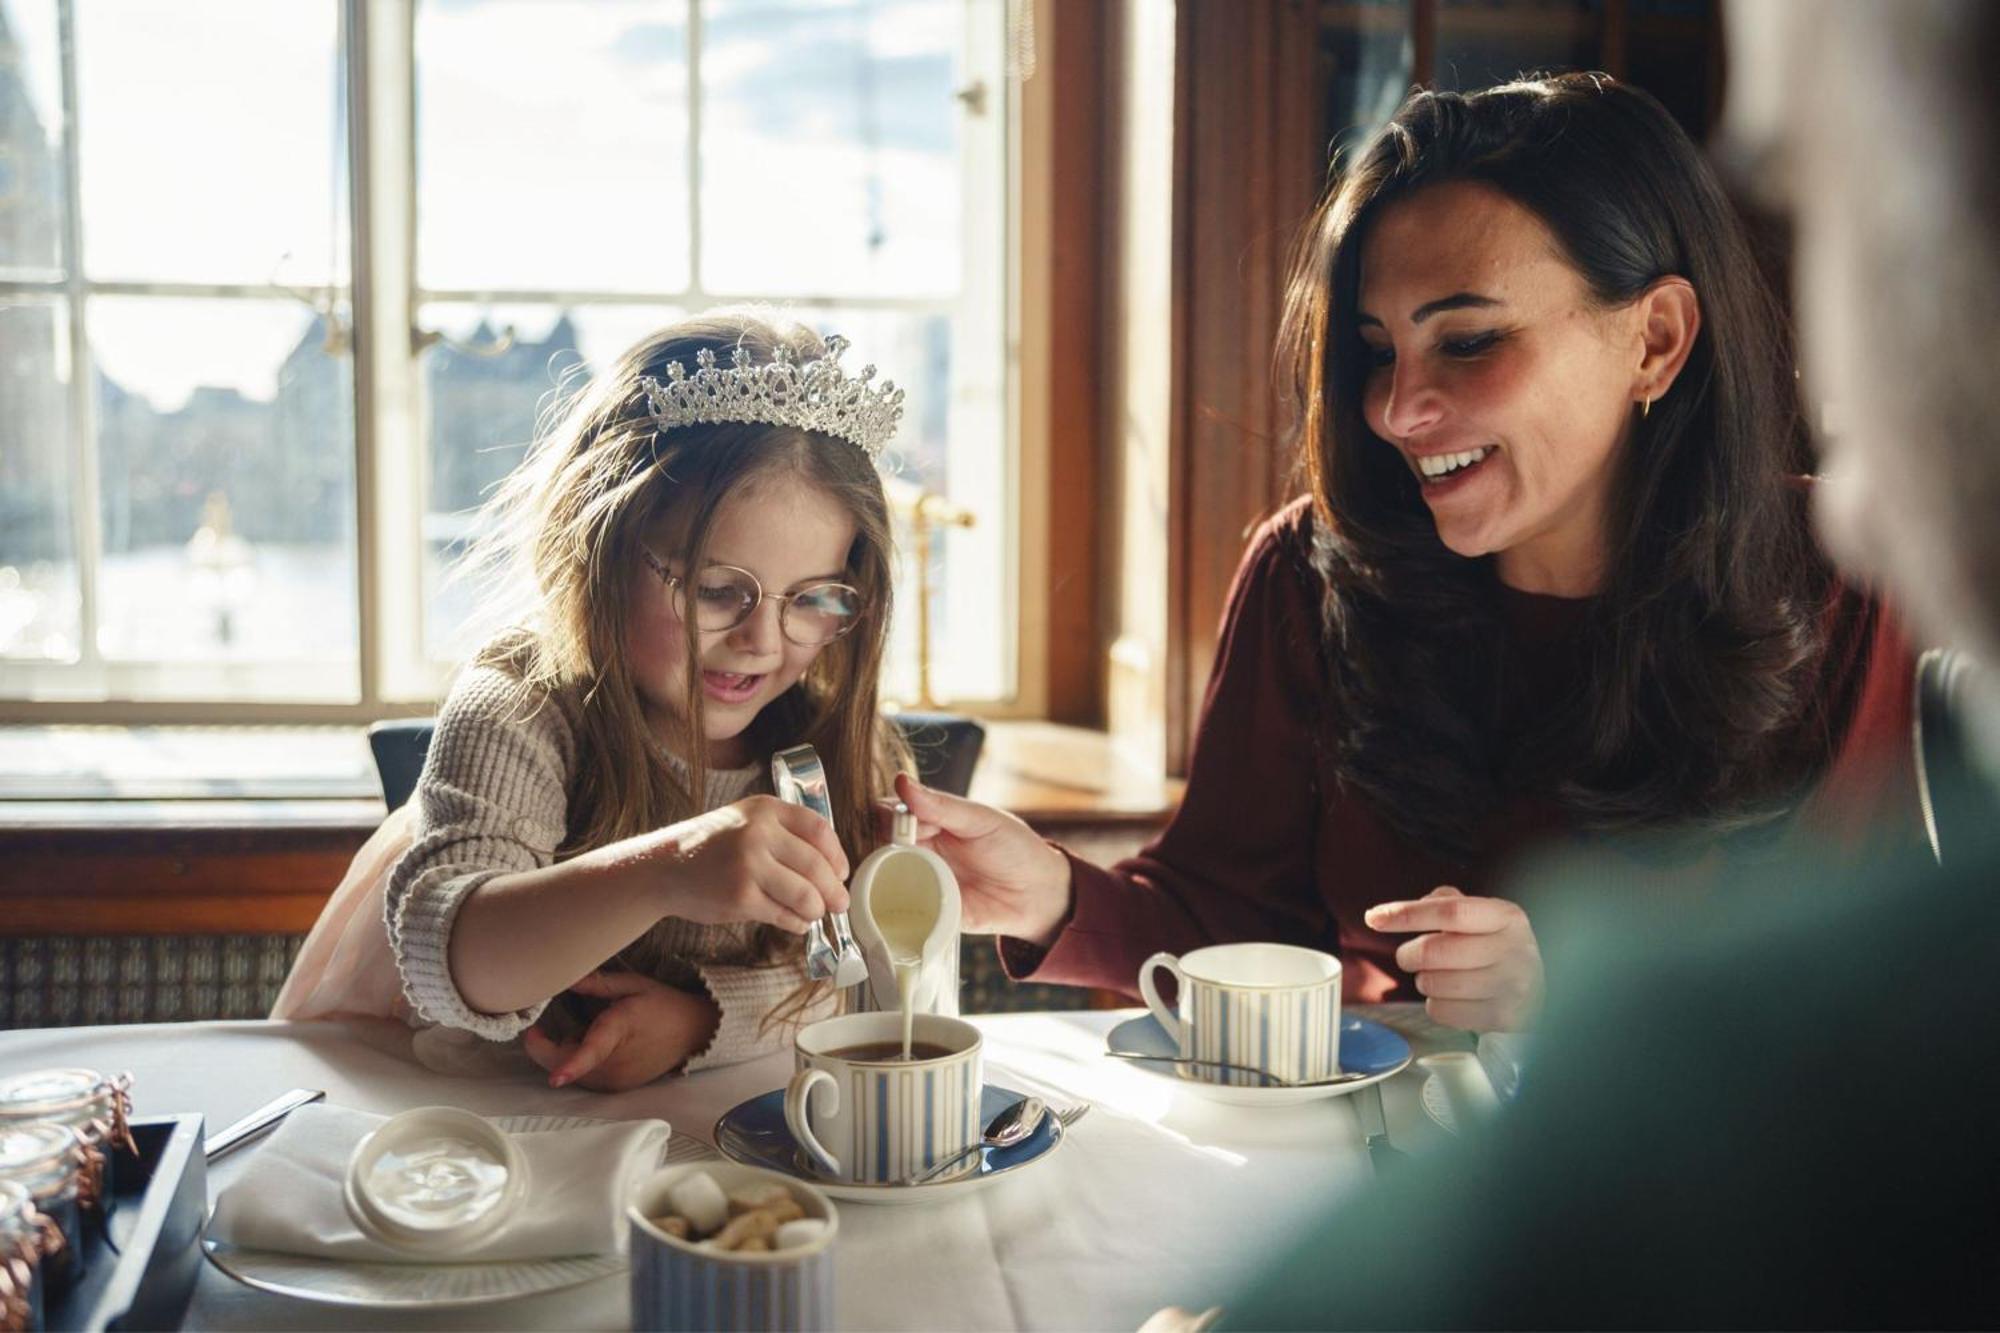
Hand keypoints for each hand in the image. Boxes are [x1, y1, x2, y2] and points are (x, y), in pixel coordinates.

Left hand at [522, 971, 720, 1090]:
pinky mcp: (617, 1087)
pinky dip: (580, 1064)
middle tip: (543, 1028)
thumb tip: (566, 978)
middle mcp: (617, 1062)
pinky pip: (585, 1078)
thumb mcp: (633, 984)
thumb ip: (597, 983)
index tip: (555, 1077)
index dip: (571, 1065)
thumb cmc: (662, 1003)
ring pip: (572, 1073)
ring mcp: (618, 1079)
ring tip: (584, 1032)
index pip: (592, 1051)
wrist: (694, 1031)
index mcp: (620, 1029)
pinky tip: (597, 1046)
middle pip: (566, 1065)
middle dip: (546, 1047)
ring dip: (564, 1055)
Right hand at [655, 795, 850, 933]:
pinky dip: (797, 923)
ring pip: (806, 895)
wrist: (664, 868)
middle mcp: (759, 834)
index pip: (819, 830)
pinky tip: (796, 922)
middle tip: (840, 902)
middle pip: (817, 866)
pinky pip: (784, 915)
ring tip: (815, 913)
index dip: (837, 855)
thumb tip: (831, 866)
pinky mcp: (741, 898)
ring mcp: (749, 866)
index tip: (842, 871)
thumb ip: (784, 833)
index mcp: (765, 810)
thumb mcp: (745, 820)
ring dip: (817, 909)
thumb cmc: (711, 847)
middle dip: (834, 890)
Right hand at [890, 772, 1071, 945]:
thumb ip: (942, 806)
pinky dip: (891, 906)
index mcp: (929, 821)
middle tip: (893, 850)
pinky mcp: (926, 912)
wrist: (1038, 894)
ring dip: (878, 876)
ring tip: (887, 875)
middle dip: (878, 846)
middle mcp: (918, 850)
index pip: (890, 812)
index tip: (891, 823)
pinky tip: (891, 904)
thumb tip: (902, 782)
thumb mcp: (981, 820)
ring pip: (882, 877)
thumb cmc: (1014, 848)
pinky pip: (902, 910)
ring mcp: (920, 881)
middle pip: (879, 845)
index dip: (884, 816)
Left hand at [1363, 886, 1542, 1031]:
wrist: (1538, 990)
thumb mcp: (1482, 916)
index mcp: (1507, 916)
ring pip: (1434, 984)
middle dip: (1409, 955)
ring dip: (1424, 981)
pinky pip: (1443, 1012)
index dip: (1407, 914)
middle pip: (1435, 951)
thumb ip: (1445, 902)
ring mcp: (1512, 986)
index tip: (1374, 918)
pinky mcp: (1504, 1017)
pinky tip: (1451, 997)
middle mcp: (1514, 949)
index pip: (1449, 911)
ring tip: (1438, 977)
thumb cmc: (1496, 948)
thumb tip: (1401, 910)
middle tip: (1409, 956)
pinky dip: (1435, 1005)